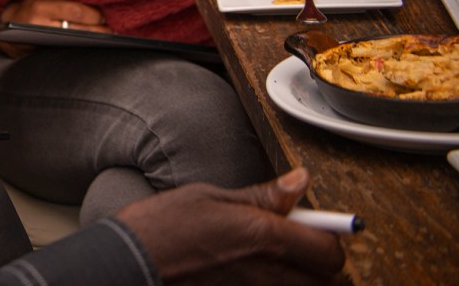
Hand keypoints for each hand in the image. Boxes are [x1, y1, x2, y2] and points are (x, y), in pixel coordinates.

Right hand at [0, 0, 109, 57]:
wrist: (4, 26)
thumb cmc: (31, 7)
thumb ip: (64, 0)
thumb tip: (94, 7)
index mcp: (42, 7)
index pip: (75, 11)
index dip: (93, 15)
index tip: (104, 17)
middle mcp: (39, 25)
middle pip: (77, 31)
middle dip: (98, 33)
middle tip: (112, 33)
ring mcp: (38, 43)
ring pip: (72, 45)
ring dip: (91, 44)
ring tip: (106, 42)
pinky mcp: (40, 55)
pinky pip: (64, 54)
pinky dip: (79, 51)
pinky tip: (91, 49)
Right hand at [117, 168, 345, 285]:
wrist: (128, 264)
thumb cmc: (159, 228)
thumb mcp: (209, 197)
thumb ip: (261, 196)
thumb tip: (298, 182)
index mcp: (263, 236)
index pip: (329, 250)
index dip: (330, 237)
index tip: (319, 226)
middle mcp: (267, 273)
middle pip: (328, 281)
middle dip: (322, 264)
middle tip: (300, 245)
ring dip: (302, 278)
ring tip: (277, 261)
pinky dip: (275, 285)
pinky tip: (254, 274)